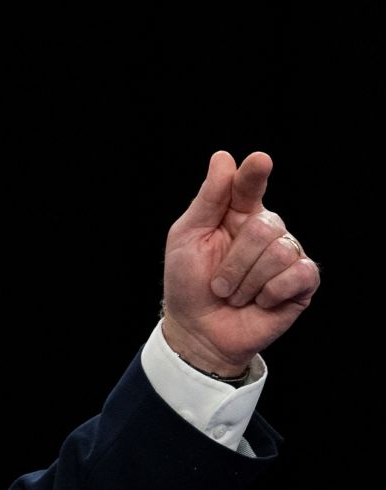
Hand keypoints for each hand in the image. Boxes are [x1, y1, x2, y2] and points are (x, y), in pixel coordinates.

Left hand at [162, 151, 318, 375]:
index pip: (249, 185)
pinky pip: (297, 275)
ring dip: (246, 281)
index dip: (255, 174)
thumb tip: (223, 158)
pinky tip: (260, 301)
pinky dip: (269, 293)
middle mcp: (267, 230)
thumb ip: (208, 200)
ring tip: (234, 295)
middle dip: (234, 262)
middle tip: (218, 283)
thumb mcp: (187, 239)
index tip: (259, 161)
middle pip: (263, 226)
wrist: (198, 331)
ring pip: (279, 251)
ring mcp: (288, 255)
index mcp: (238, 214)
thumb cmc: (189, 284)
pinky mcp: (302, 283)